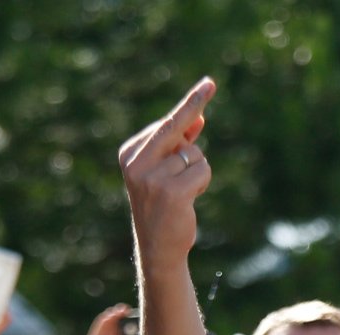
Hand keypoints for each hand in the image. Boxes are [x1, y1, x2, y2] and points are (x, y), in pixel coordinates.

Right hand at [119, 78, 215, 270]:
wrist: (159, 246)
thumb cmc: (164, 204)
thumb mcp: (167, 170)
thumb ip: (179, 144)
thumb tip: (198, 118)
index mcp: (129, 153)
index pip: (165, 124)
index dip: (190, 106)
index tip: (207, 85)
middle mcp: (135, 163)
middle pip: (174, 127)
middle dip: (194, 103)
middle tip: (210, 82)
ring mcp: (151, 178)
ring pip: (195, 155)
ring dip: (198, 172)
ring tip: (183, 192)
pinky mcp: (171, 192)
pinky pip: (202, 171)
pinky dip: (203, 182)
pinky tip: (189, 198)